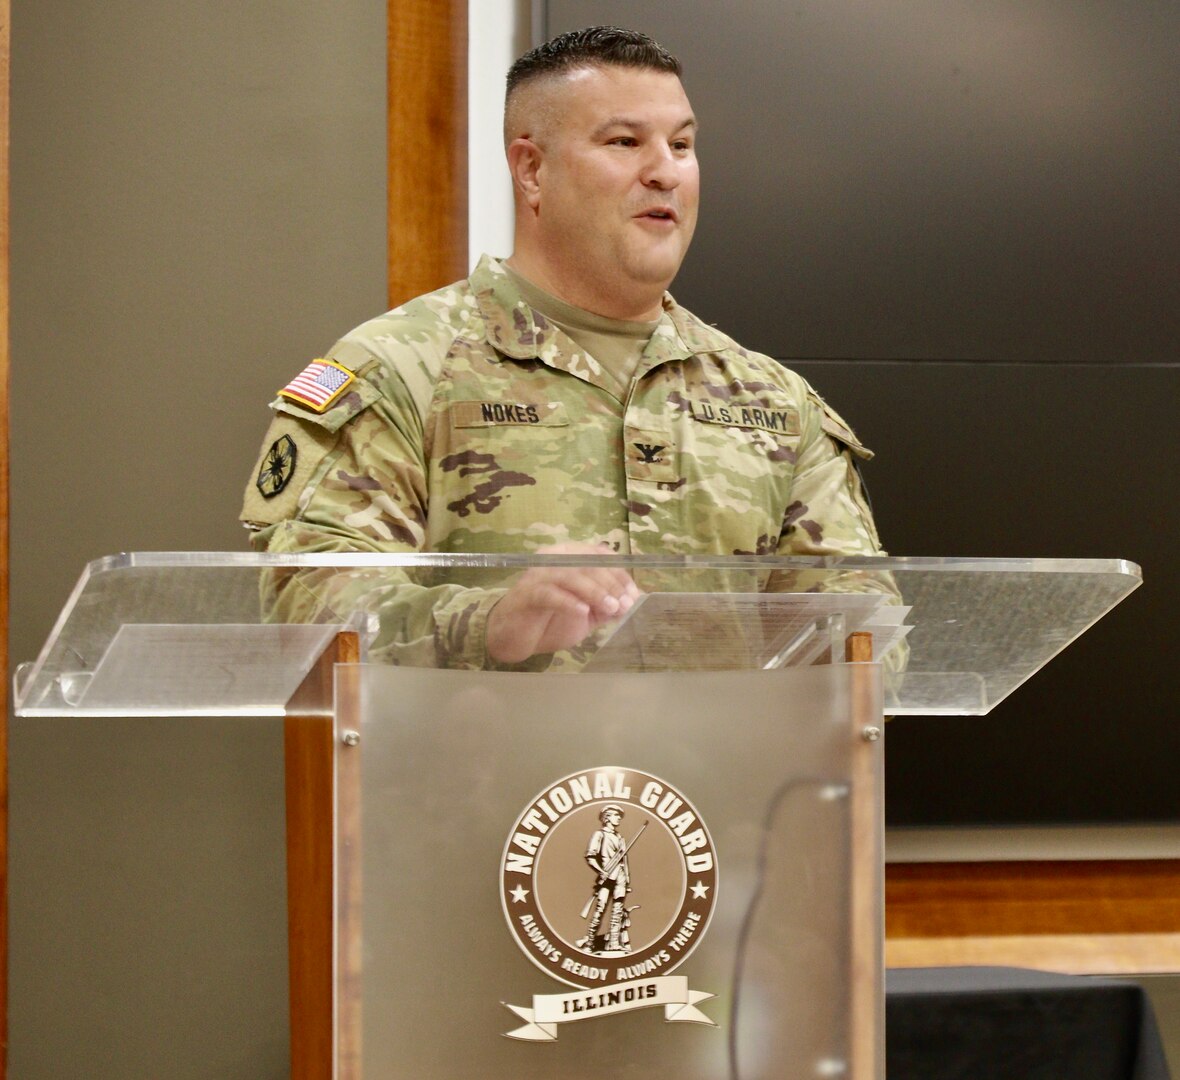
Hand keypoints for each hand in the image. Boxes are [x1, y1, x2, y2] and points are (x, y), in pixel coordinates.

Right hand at [486, 543, 639, 663]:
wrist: (513, 636)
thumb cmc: (550, 621)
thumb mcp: (586, 613)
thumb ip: (606, 605)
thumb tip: (631, 600)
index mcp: (568, 557)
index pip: (599, 555)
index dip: (619, 574)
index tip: (633, 595)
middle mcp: (553, 559)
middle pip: (588, 563)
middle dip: (611, 584)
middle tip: (624, 604)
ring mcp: (538, 575)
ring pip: (571, 575)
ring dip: (595, 592)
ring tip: (611, 609)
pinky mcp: (527, 594)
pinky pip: (550, 594)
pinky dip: (569, 602)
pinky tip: (583, 612)